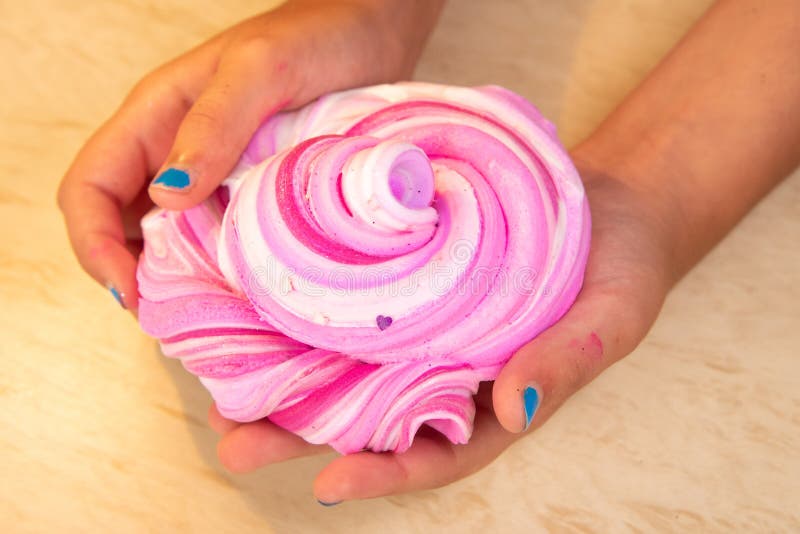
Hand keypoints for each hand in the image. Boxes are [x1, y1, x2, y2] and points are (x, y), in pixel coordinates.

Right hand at [57, 0, 442, 309]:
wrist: (370, 32)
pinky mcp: (248, 189)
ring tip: (202, 312)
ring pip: (166, 237)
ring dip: (172, 277)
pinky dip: (215, 268)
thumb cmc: (318, 35)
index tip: (130, 290)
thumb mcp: (261, 69)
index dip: (94, 245)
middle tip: (169, 316)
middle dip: (130, 274)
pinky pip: (215, 236)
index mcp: (155, 117)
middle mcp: (172, 150)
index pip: (89, 187)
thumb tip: (168, 196)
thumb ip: (214, 124)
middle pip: (118, 223)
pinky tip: (239, 288)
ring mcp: (212, 173)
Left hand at [207, 155, 677, 502]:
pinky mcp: (411, 276)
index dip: (387, 472)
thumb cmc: (619, 270)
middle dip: (305, 436)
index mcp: (494, 398)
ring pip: (352, 361)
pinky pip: (360, 298)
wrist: (609, 202)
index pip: (438, 452)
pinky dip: (315, 307)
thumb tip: (516, 408)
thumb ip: (567, 363)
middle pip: (372, 416)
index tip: (332, 484)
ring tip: (224, 390)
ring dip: (291, 376)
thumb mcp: (611, 318)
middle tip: (238, 444)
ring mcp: (426, 324)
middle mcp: (448, 369)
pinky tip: (265, 306)